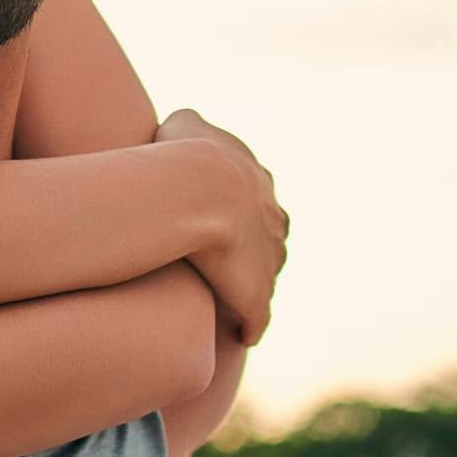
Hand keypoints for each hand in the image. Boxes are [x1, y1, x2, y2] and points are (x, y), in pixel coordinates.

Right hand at [153, 108, 288, 344]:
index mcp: (259, 184)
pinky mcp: (256, 296)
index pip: (257, 202)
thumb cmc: (185, 153)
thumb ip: (189, 124)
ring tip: (229, 298)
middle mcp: (273, 224)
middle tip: (227, 260)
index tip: (218, 219)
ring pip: (266, 279)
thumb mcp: (184, 122)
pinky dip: (251, 325)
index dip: (238, 211)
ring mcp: (269, 261)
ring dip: (251, 288)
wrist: (201, 190)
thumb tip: (182, 123)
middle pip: (269, 241)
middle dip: (253, 251)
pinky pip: (258, 317)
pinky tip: (241, 334)